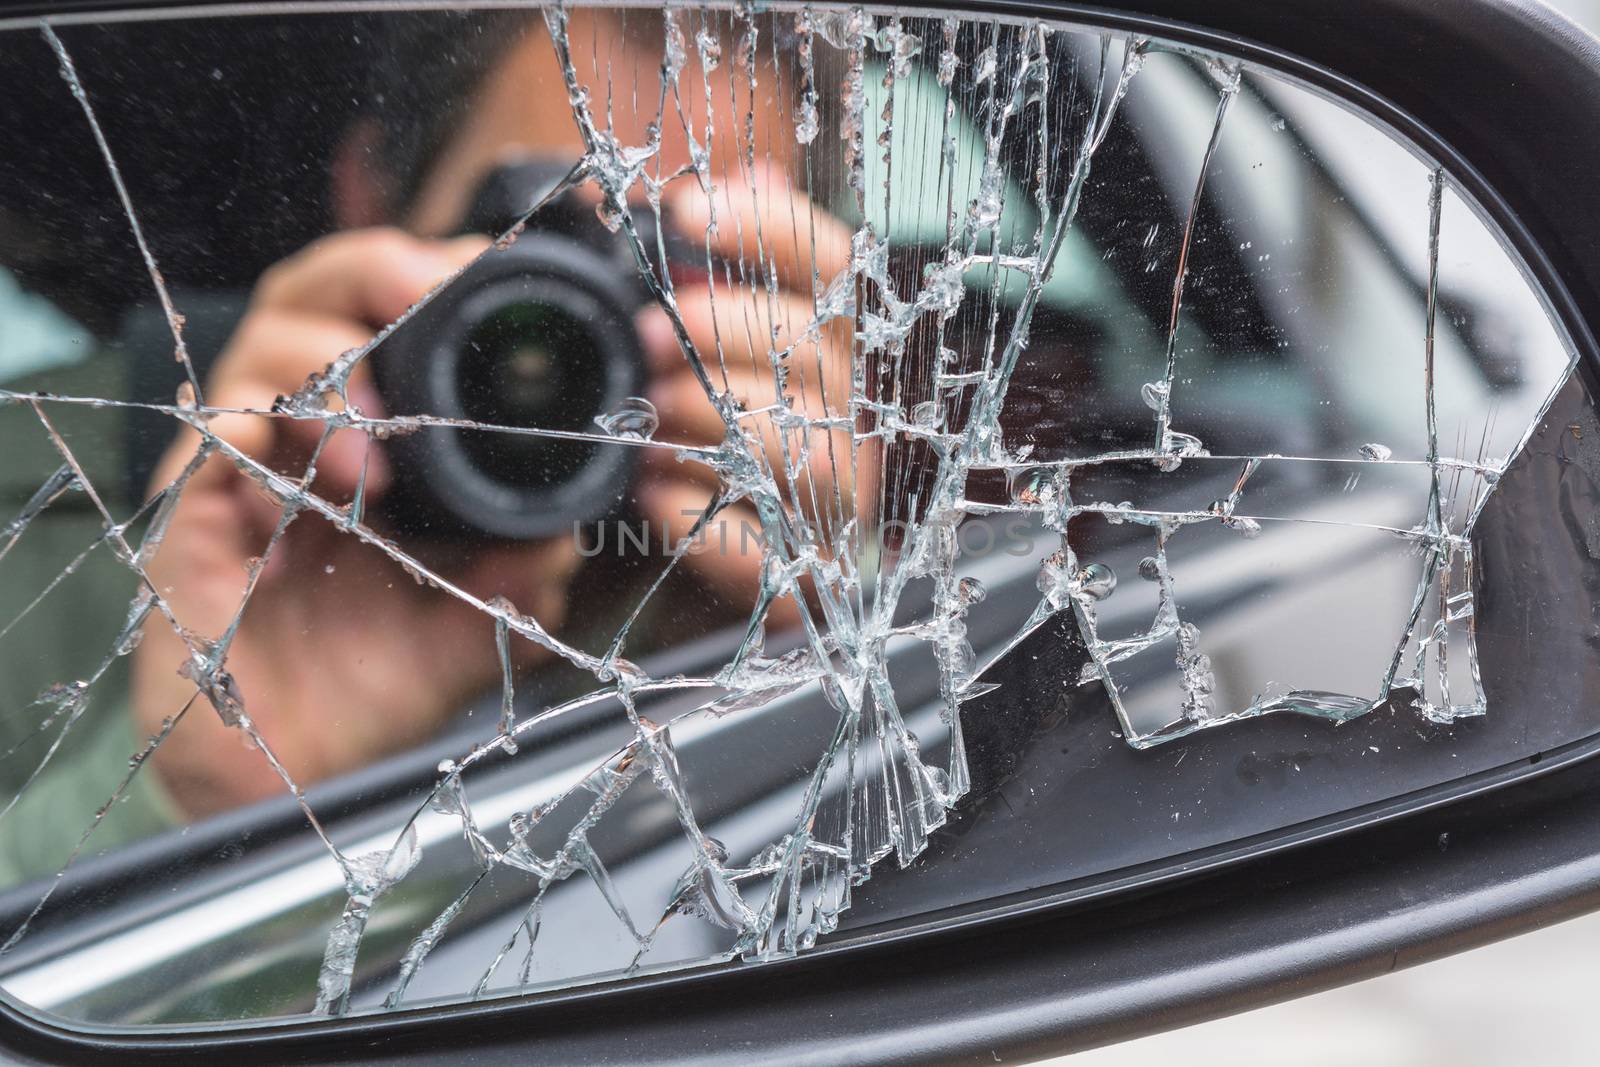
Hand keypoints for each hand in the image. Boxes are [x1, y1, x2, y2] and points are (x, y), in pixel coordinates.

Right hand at [133, 229, 580, 817]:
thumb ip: (520, 569)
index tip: (479, 273)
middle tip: (419, 296)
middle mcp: (300, 437)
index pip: (379, 315)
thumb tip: (568, 528)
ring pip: (253, 359)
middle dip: (366, 276)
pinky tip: (313, 505)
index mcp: (368, 437)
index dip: (422, 274)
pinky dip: (262, 461)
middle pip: (306, 297)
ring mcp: (241, 473)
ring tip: (372, 460)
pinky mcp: (192, 525)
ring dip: (322, 384)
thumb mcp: (473, 620)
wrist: (299, 776)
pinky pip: (211, 455)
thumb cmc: (373, 685)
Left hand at [635, 164, 862, 625]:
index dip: (765, 225)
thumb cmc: (719, 434)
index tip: (685, 211)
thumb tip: (744, 172)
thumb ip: (733, 265)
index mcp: (835, 345)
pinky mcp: (805, 579)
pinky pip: (768, 551)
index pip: (831, 262)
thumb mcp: (722, 341)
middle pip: (811, 349)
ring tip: (644, 419)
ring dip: (710, 423)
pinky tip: (650, 494)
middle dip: (719, 331)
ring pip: (799, 447)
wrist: (732, 570)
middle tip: (647, 335)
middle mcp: (854, 413)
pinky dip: (700, 520)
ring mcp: (838, 499)